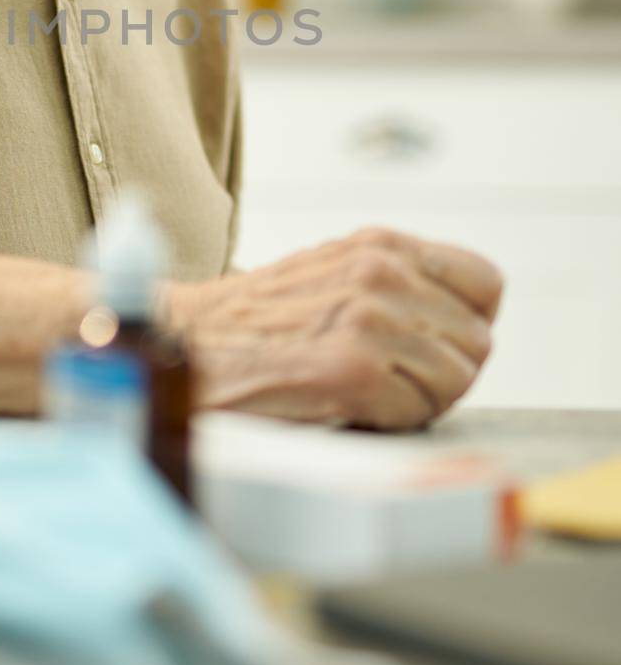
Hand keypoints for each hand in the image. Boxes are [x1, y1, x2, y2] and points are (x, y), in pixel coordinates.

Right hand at [165, 226, 503, 430]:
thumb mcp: (330, 275)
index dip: (464, 325)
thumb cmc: (252, 326)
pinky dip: (389, 420)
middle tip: (385, 380)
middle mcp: (380, 271)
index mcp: (379, 244)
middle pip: (476, 342)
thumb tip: (467, 325)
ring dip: (417, 400)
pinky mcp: (352, 369)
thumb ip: (397, 284)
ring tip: (361, 393)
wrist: (180, 346)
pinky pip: (419, 410)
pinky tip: (344, 406)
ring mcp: (368, 318)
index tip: (428, 345)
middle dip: (441, 371)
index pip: (485, 284)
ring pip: (456, 379)